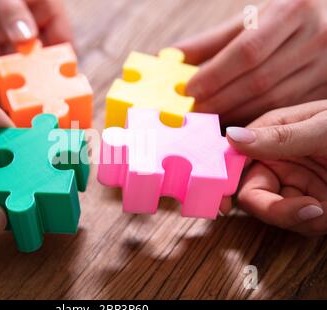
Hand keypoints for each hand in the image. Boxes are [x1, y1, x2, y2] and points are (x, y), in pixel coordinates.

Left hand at [0, 0, 72, 91]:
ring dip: (15, 78)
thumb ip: (14, 11)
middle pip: (40, 54)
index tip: (64, 81)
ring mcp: (9, 31)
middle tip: (39, 96)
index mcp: (47, 6)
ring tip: (15, 97)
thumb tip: (27, 38)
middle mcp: (31, 22)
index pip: (62, 38)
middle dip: (39, 75)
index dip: (64, 59)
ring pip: (16, 60)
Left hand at [175, 0, 326, 124]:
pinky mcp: (326, 89)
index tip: (189, 91)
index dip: (215, 75)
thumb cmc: (282, 20)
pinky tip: (233, 126)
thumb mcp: (251, 20)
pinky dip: (255, 122)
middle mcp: (317, 36)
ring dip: (235, 116)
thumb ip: (212, 41)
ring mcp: (326, 65)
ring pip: (273, 102)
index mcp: (294, 10)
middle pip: (259, 80)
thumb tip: (170, 57)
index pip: (247, 51)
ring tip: (208, 121)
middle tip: (193, 113)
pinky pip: (284, 112)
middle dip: (220, 100)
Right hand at [223, 100, 326, 235]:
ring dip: (299, 217)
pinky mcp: (310, 202)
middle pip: (251, 193)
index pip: (235, 157)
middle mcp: (277, 159)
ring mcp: (293, 183)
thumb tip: (231, 136)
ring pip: (273, 212)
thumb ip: (278, 137)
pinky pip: (297, 222)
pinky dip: (313, 223)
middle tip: (307, 210)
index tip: (221, 205)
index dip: (223, 181)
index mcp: (272, 133)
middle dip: (274, 208)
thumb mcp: (324, 129)